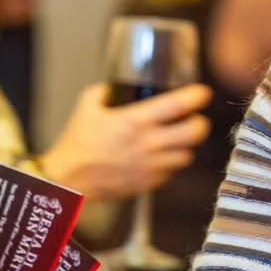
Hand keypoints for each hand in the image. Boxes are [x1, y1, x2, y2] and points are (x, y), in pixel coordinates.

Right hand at [39, 83, 211, 200]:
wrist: (69, 180)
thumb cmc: (77, 143)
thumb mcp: (87, 105)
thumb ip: (105, 92)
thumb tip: (116, 87)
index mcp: (136, 121)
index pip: (180, 104)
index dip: (198, 96)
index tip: (201, 93)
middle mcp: (149, 143)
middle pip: (195, 132)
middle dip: (200, 122)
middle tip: (194, 118)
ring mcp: (151, 166)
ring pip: (188, 154)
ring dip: (186, 145)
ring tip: (177, 139)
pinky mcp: (148, 183)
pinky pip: (172, 172)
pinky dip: (170, 163)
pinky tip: (160, 156)